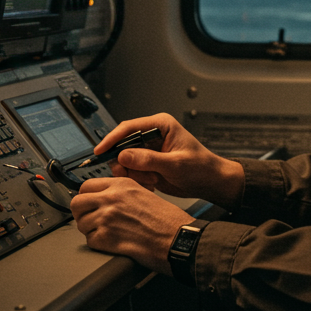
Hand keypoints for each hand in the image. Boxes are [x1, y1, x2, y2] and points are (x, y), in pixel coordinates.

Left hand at [70, 177, 188, 273]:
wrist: (176, 239)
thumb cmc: (167, 220)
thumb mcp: (144, 193)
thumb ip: (121, 193)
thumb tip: (104, 199)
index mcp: (121, 185)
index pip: (86, 186)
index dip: (86, 197)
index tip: (89, 203)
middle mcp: (111, 198)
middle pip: (77, 203)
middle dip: (82, 213)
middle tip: (91, 220)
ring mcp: (107, 218)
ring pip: (81, 224)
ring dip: (91, 231)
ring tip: (108, 233)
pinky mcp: (106, 238)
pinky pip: (89, 241)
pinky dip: (98, 244)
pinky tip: (113, 243)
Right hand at [95, 112, 243, 208]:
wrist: (210, 183)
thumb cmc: (201, 167)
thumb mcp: (176, 164)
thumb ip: (149, 160)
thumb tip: (123, 156)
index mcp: (160, 125)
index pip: (129, 128)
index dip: (112, 139)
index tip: (100, 151)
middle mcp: (152, 135)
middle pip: (123, 145)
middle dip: (124, 163)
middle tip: (131, 176)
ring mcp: (149, 150)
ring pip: (124, 161)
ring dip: (133, 174)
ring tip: (151, 181)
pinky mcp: (148, 164)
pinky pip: (131, 172)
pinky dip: (137, 180)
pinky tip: (152, 185)